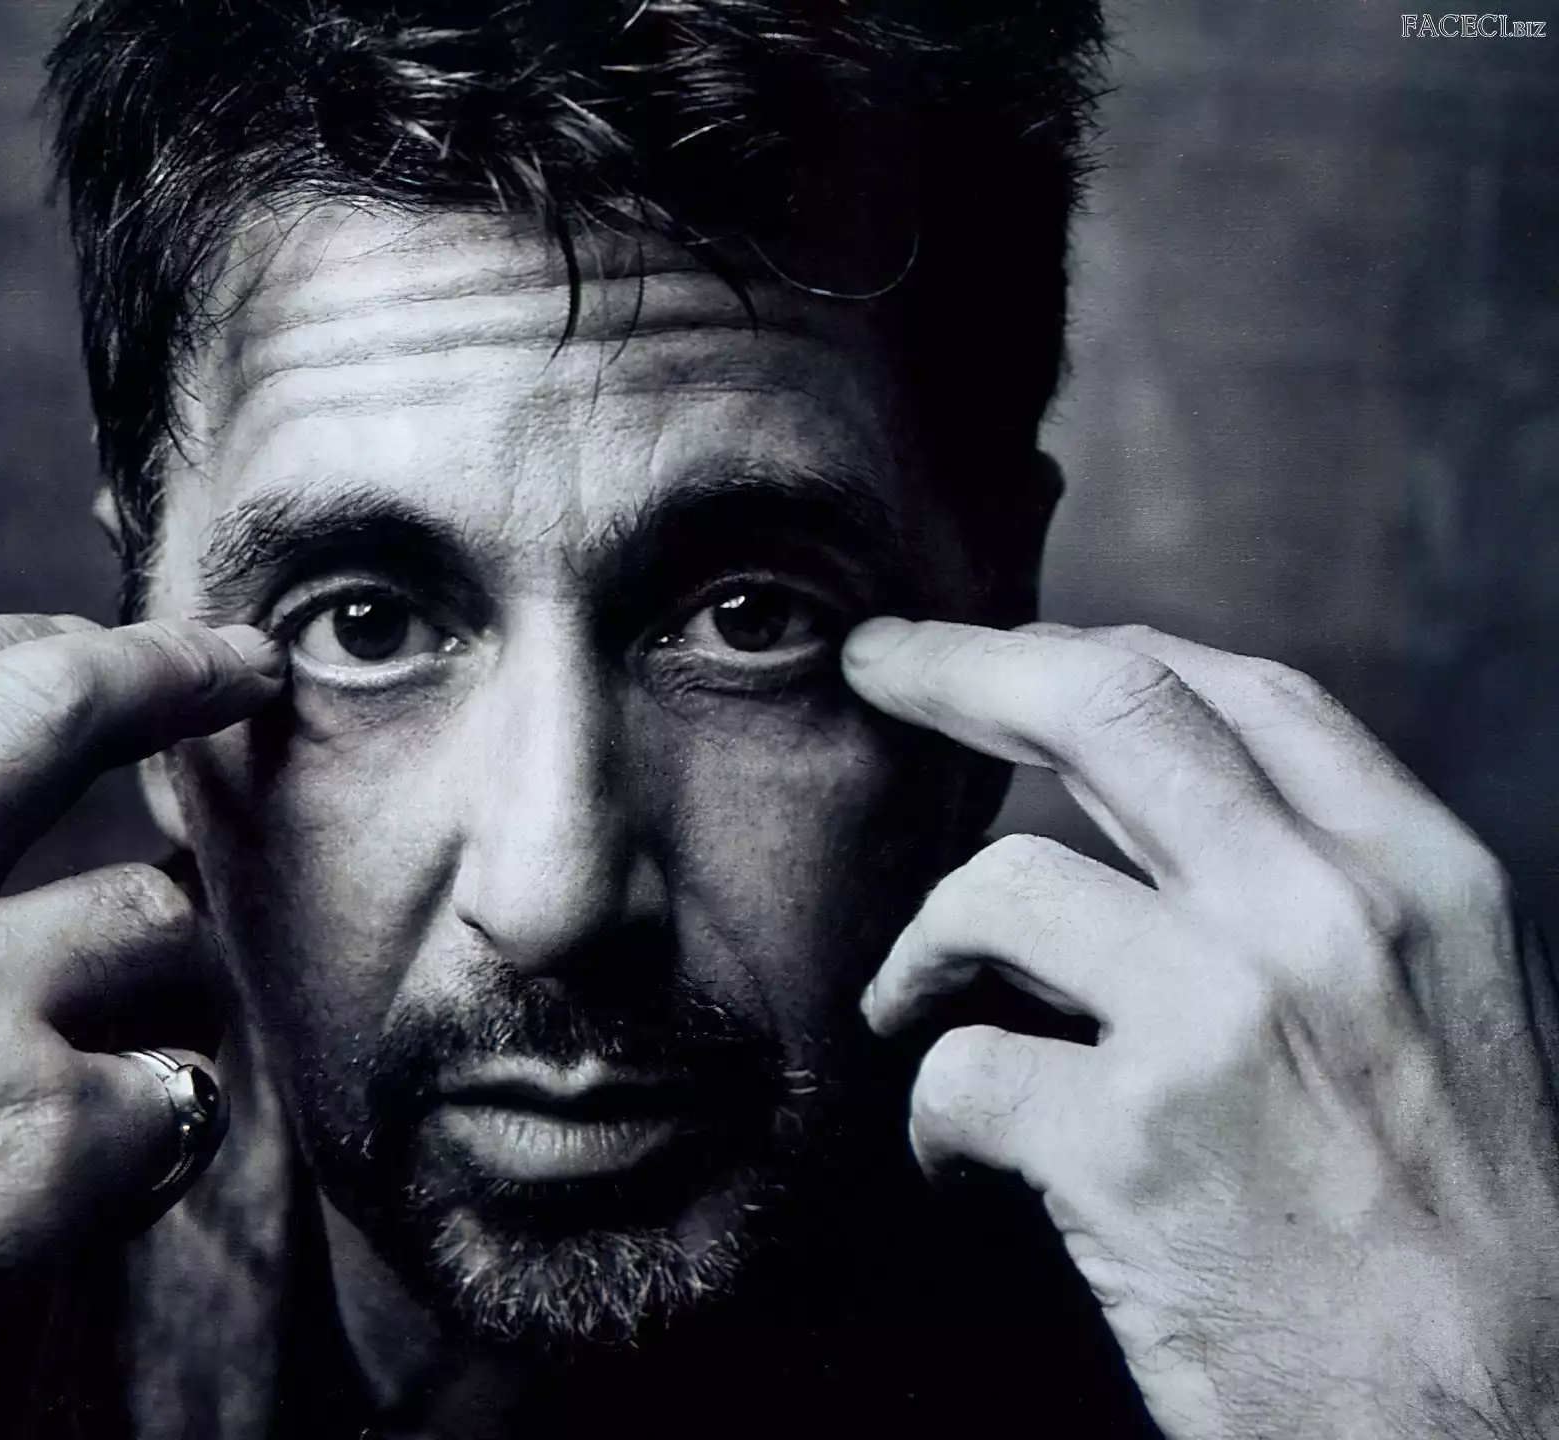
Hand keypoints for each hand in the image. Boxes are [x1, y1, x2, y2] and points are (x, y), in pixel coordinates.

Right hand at [0, 616, 285, 1318]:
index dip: (11, 636)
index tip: (84, 636)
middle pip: (52, 705)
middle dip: (173, 664)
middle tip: (246, 665)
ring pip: (155, 913)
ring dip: (166, 974)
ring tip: (100, 1061)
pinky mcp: (53, 1123)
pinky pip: (181, 1080)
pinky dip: (162, 1120)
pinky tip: (90, 1177)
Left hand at [843, 619, 1558, 1439]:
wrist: (1500, 1436)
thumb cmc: (1464, 1237)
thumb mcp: (1446, 1014)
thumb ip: (1320, 897)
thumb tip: (1151, 809)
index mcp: (1420, 878)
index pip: (1238, 689)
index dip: (1097, 648)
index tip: (1005, 652)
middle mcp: (1325, 919)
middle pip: (1104, 704)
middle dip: (959, 667)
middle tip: (878, 667)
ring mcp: (1222, 1021)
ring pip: (995, 888)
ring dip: (920, 950)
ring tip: (909, 1004)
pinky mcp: (1129, 1146)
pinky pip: (957, 1069)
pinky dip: (931, 1112)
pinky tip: (960, 1158)